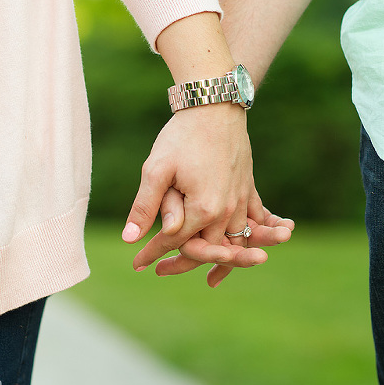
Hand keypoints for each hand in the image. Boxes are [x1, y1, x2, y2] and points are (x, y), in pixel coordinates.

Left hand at [123, 101, 259, 256]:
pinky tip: (247, 253)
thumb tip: (130, 239)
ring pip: (234, 243)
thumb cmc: (182, 136)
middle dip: (183, 263)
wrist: (215, 106)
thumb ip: (145, 206)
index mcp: (203, 209)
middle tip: (161, 271)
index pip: (173, 241)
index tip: (137, 265)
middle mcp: (226, 211)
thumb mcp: (156, 169)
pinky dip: (252, 241)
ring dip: (222, 262)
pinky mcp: (248, 189)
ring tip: (210, 278)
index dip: (152, 254)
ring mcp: (241, 201)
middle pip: (205, 249)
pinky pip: (253, 224)